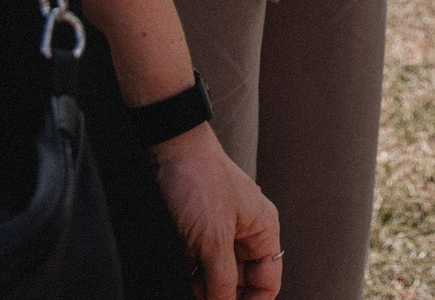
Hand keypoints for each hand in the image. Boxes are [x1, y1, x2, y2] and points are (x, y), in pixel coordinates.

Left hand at [151, 123, 282, 298]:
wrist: (168, 149)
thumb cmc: (200, 182)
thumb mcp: (214, 239)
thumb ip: (222, 281)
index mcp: (263, 231)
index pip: (267, 282)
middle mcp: (244, 234)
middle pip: (240, 283)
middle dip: (223, 298)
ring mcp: (218, 235)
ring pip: (215, 278)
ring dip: (202, 292)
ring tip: (190, 294)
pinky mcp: (193, 235)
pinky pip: (196, 268)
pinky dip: (189, 281)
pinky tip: (180, 285)